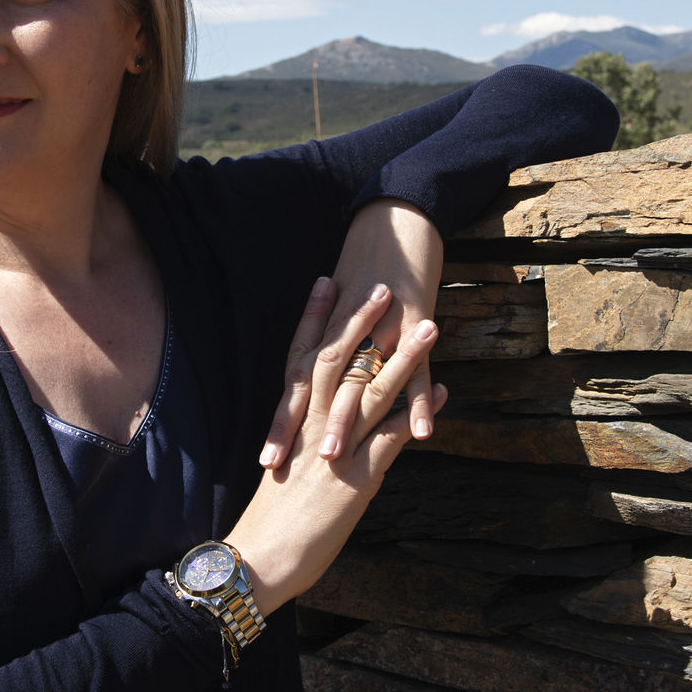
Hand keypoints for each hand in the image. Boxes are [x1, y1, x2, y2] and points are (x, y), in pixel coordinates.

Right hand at [229, 278, 445, 616]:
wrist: (260, 561)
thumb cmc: (269, 522)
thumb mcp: (286, 471)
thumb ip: (304, 442)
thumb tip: (321, 428)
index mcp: (292, 423)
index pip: (302, 357)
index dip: (315, 318)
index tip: (328, 282)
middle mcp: (312, 427)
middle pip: (339, 361)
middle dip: (362, 321)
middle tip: (383, 285)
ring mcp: (335, 450)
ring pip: (371, 390)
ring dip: (403, 356)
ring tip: (429, 325)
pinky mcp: (357, 479)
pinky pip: (393, 436)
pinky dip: (417, 411)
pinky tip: (441, 390)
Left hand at [257, 199, 443, 469]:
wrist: (396, 221)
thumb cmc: (367, 268)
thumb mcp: (340, 309)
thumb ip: (329, 348)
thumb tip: (316, 387)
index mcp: (327, 333)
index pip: (298, 384)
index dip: (283, 420)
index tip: (268, 458)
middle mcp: (348, 335)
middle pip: (320, 389)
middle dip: (302, 430)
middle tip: (286, 469)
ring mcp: (381, 331)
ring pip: (362, 381)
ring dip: (348, 421)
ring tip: (336, 460)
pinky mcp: (414, 325)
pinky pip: (419, 369)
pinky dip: (421, 400)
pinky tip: (424, 433)